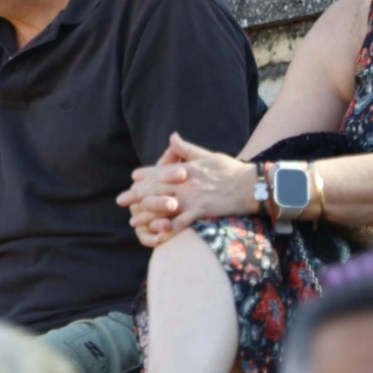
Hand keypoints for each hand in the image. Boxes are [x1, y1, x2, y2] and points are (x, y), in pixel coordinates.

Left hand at [116, 133, 255, 246]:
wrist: (251, 185)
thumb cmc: (231, 169)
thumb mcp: (207, 155)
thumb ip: (187, 149)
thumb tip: (172, 136)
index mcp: (185, 168)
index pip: (159, 171)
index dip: (144, 176)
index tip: (132, 180)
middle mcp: (185, 182)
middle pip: (154, 189)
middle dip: (136, 195)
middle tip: (121, 201)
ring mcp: (191, 197)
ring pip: (162, 206)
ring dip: (146, 214)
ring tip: (133, 220)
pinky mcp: (200, 212)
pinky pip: (180, 223)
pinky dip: (167, 229)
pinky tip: (156, 235)